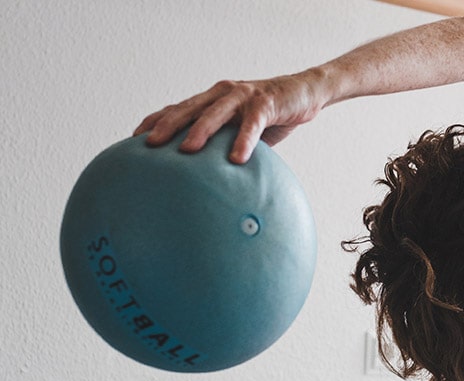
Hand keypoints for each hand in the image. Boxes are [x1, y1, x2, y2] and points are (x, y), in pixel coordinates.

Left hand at [133, 71, 325, 163]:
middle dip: (167, 126)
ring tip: (187, 150)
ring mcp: (243, 95)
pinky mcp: (266, 102)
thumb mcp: (243, 132)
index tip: (134, 140)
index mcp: (212, 99)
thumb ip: (225, 147)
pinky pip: (252, 124)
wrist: (304, 93)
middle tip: (149, 145)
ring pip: (214, 112)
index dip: (155, 121)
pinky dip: (244, 140)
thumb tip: (211, 180)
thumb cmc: (271, 116)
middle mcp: (221, 93)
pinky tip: (236, 158)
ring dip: (199, 131)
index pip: (177, 108)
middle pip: (188, 108)